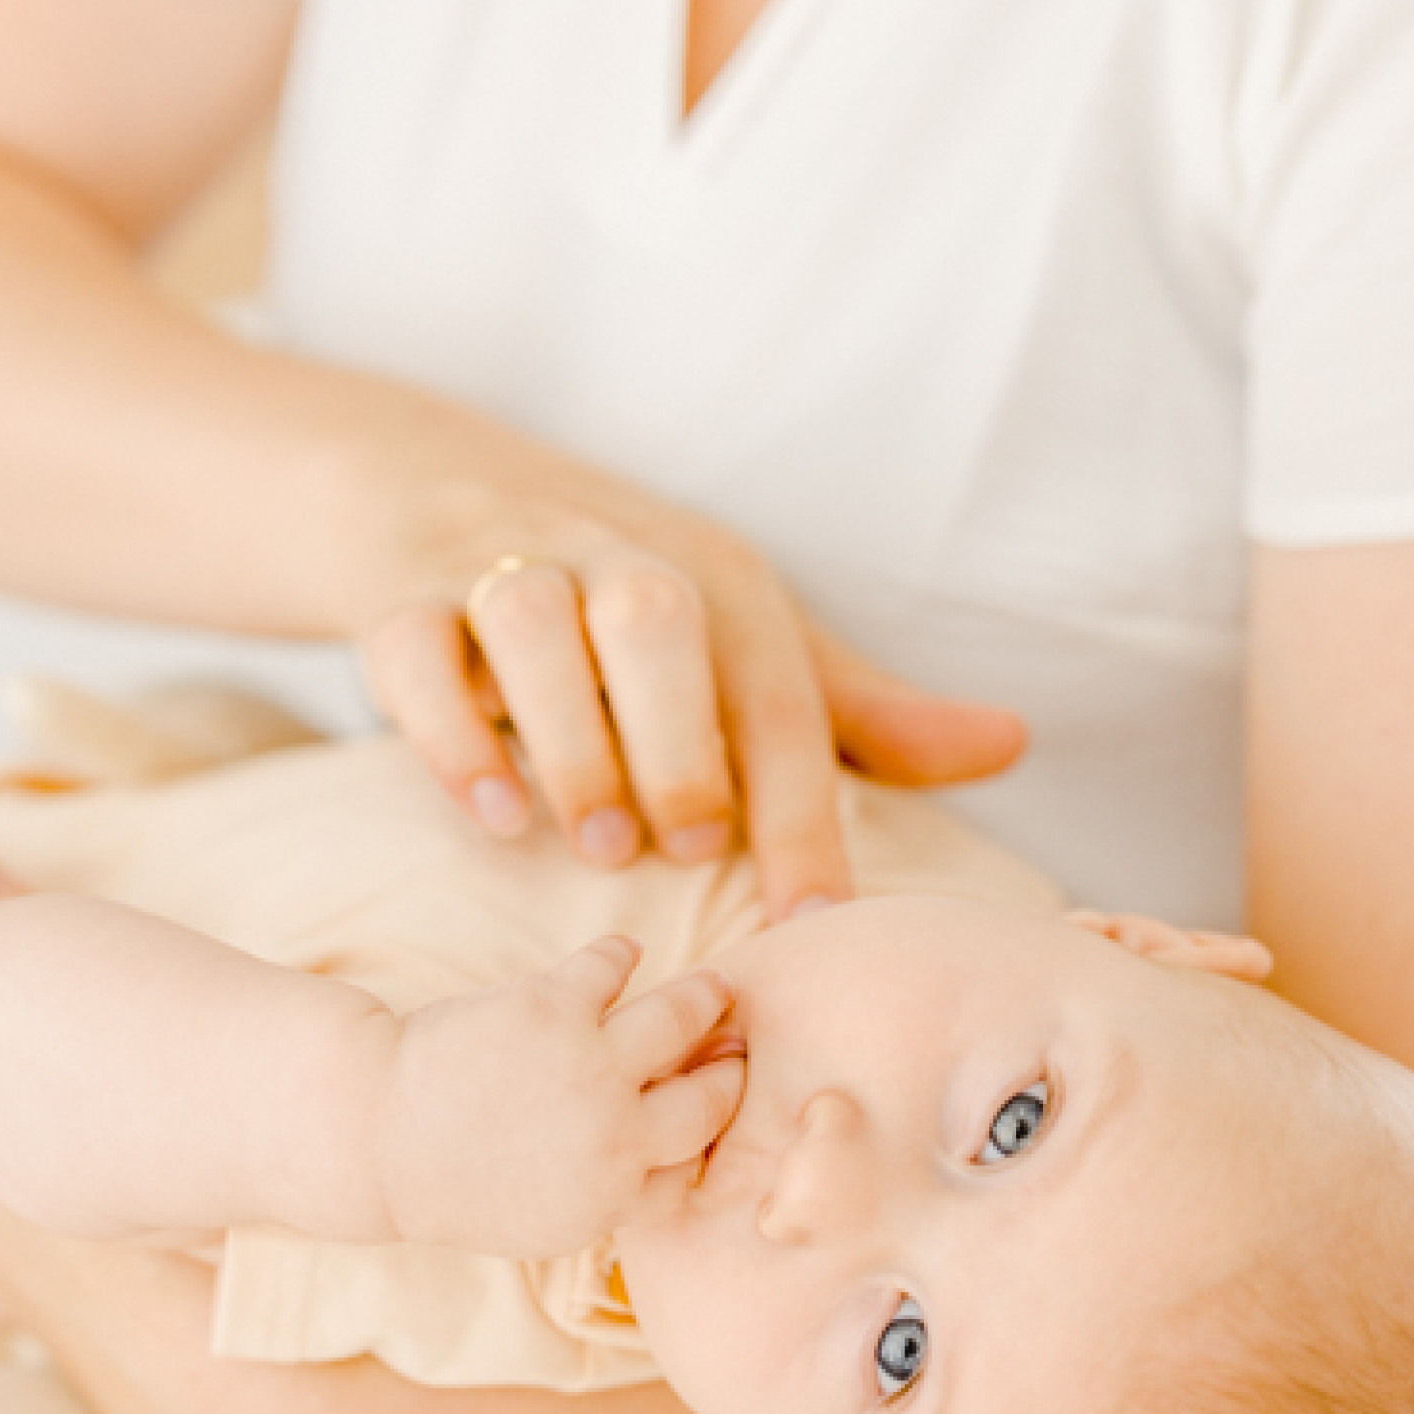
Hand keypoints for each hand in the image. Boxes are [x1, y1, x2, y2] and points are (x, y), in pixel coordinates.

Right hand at [360, 456, 1024, 919]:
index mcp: (719, 583)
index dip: (804, 810)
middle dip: (675, 739)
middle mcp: (614, 557)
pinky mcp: (402, 594)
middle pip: (655, 617)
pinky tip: (491, 816)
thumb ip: (864, 716)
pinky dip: (449, 732)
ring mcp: (502, 569)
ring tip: (587, 843)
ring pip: (530, 624)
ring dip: (564, 740)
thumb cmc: (631, 610)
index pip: (777, 692)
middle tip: (680, 849)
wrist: (446, 492)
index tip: (817, 920)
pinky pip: (414, 648)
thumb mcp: (754, 646)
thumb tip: (1011, 744)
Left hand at [375, 934, 744, 1257]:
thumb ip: (606, 1196)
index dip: (705, 1139)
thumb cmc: (453, 1180)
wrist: (374, 1136)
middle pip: (709, 1099)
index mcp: (612, 1200)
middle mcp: (613, 1139)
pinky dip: (620, 957)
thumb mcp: (540, 1220)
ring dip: (704, 1000)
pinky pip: (612, 966)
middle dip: (730, 1074)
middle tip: (737, 1051)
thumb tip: (672, 1169)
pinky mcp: (552, 1008)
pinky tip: (622, 956)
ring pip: (681, 1019)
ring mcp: (587, 1071)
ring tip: (714, 991)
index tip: (712, 1111)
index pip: (693, 1167)